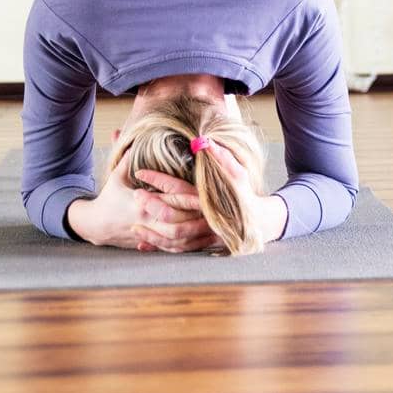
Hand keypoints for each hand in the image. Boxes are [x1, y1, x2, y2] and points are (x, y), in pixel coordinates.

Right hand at [75, 147, 222, 252]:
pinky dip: (191, 245)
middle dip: (200, 217)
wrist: (96, 225)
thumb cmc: (109, 197)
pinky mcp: (154, 244)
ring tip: (218, 227)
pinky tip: (205, 241)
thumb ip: (127, 157)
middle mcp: (148, 223)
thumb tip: (129, 132)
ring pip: (179, 239)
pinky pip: (175, 249)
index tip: (207, 191)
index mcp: (142, 205)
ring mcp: (151, 236)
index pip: (171, 200)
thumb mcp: (117, 175)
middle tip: (221, 209)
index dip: (190, 196)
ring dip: (199, 234)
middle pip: (179, 223)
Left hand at [136, 138, 287, 248]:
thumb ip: (222, 157)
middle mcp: (203, 217)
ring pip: (172, 237)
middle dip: (150, 205)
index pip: (176, 187)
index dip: (157, 179)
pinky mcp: (200, 245)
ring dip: (151, 233)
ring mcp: (202, 234)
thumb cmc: (244, 193)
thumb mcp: (237, 172)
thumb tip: (204, 141)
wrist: (258, 222)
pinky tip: (143, 245)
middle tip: (134, 196)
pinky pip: (176, 250)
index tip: (140, 172)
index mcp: (207, 197)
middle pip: (171, 214)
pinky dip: (158, 248)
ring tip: (134, 226)